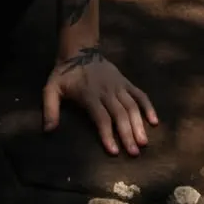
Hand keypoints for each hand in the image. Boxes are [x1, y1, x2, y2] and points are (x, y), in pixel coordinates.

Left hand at [43, 46, 157, 156]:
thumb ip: (50, 109)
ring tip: (144, 142)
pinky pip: (139, 94)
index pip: (101, 117)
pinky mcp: (125, 81)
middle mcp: (107, 90)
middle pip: (120, 114)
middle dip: (127, 134)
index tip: (114, 151)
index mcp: (89, 94)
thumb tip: (49, 130)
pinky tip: (154, 121)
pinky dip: (148, 106)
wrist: (79, 50)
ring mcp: (118, 85)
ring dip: (139, 124)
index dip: (108, 134)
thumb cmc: (65, 74)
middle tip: (134, 153)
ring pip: (132, 105)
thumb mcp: (51, 88)